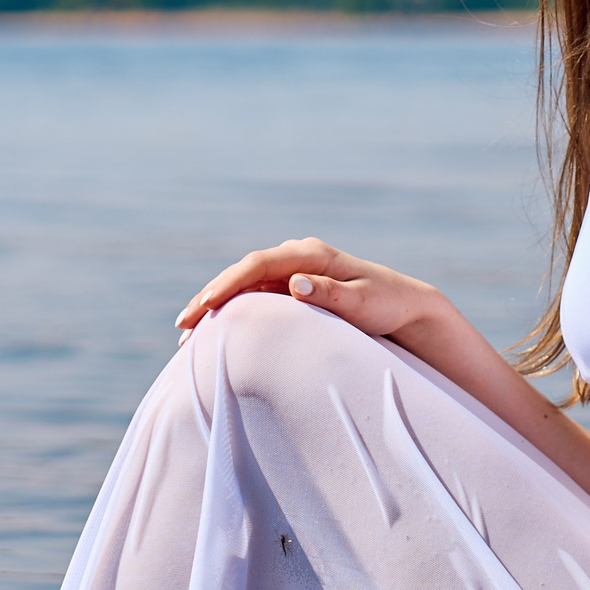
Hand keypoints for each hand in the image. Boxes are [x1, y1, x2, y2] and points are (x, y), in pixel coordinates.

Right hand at [174, 238, 447, 342]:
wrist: (406, 307)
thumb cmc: (387, 306)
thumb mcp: (363, 303)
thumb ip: (329, 294)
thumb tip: (293, 283)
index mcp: (312, 254)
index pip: (258, 265)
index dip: (228, 285)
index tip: (205, 306)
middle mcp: (297, 257)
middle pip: (243, 273)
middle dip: (211, 297)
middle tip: (183, 326)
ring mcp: (293, 271)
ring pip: (245, 286)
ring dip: (217, 306)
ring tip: (188, 335)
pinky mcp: (293, 288)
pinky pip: (255, 297)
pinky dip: (234, 312)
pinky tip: (215, 332)